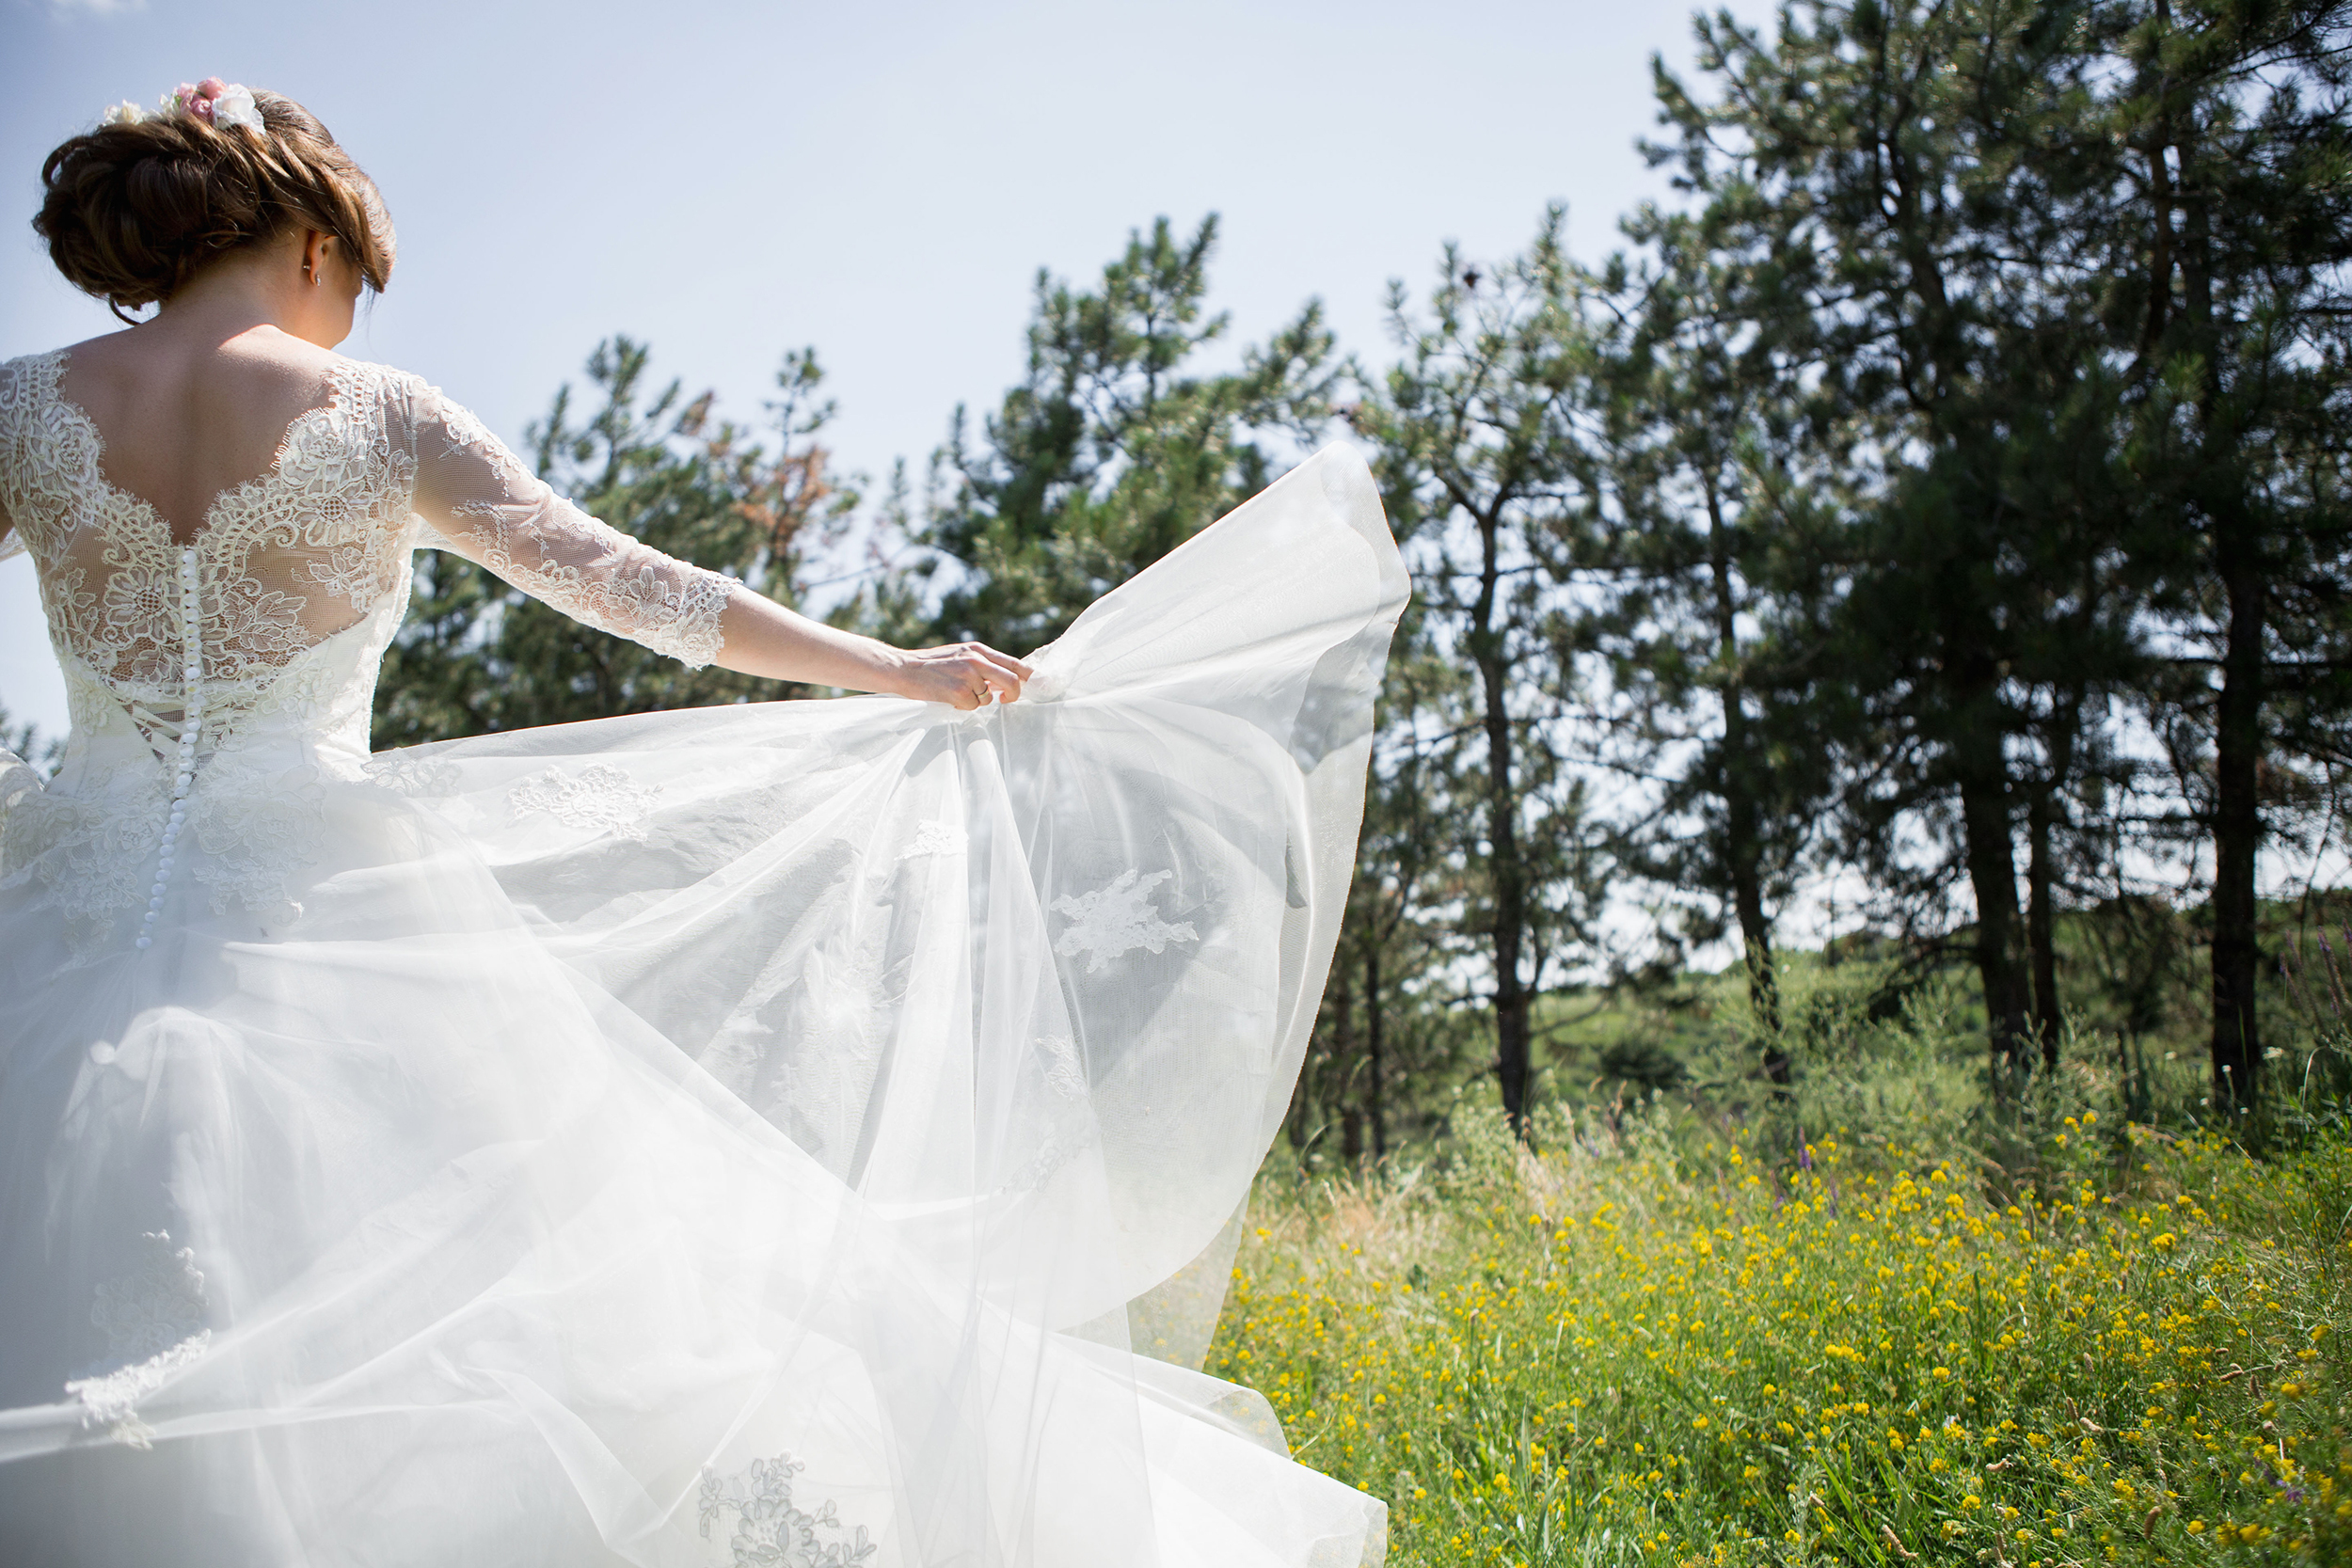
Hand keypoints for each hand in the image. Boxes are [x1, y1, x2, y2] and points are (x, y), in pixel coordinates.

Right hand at [887, 642, 1034, 709]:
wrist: (904, 669)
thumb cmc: (933, 666)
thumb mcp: (961, 656)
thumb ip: (984, 665)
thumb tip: (1009, 680)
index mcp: (979, 649)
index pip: (1015, 664)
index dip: (1031, 678)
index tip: (1041, 687)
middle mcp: (976, 659)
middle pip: (1012, 681)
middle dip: (1012, 695)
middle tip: (1003, 700)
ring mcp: (968, 675)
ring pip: (988, 697)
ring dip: (976, 700)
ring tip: (956, 692)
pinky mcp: (958, 691)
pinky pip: (972, 707)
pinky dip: (962, 707)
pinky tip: (948, 697)